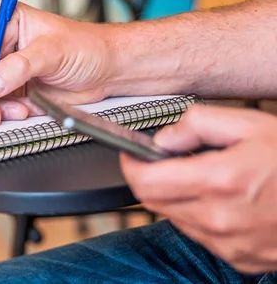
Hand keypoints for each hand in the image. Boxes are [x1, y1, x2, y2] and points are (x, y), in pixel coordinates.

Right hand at [0, 2, 113, 125]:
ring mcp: (6, 68)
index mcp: (7, 23)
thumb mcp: (52, 52)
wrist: (107, 70)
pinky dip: (4, 112)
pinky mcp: (13, 89)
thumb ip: (19, 67)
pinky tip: (24, 110)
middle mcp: (2, 45)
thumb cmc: (87, 47)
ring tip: (16, 111)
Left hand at [120, 104, 276, 273]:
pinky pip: (199, 235)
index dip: (131, 165)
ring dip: (175, 197)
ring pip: (174, 219)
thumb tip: (165, 138)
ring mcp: (229, 244)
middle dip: (150, 179)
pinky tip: (220, 200)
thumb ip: (199, 124)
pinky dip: (197, 216)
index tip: (131, 154)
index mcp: (220, 182)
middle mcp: (220, 219)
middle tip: (164, 161)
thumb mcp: (251, 124)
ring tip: (203, 178)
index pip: (146, 181)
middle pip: (154, 202)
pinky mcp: (239, 258)